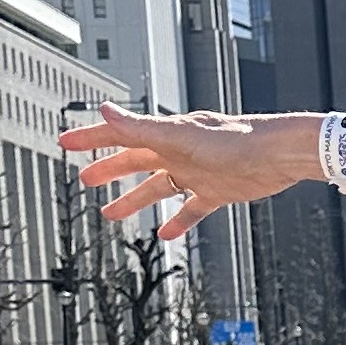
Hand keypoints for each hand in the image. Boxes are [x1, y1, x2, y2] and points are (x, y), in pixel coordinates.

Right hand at [59, 105, 316, 237]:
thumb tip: (104, 110)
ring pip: (157, 188)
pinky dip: (177, 220)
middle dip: (108, 169)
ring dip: (133, 200)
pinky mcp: (218, 192)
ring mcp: (197, 172)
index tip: (65, 142)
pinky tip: (164, 234)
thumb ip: (143, 127)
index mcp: (166, 134)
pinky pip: (191, 209)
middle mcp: (179, 151)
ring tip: (109, 214)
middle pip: (135, 161)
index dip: (91, 138)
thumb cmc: (237, 139)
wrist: (280, 155)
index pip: (120, 133)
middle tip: (84, 179)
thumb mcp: (182, 135)